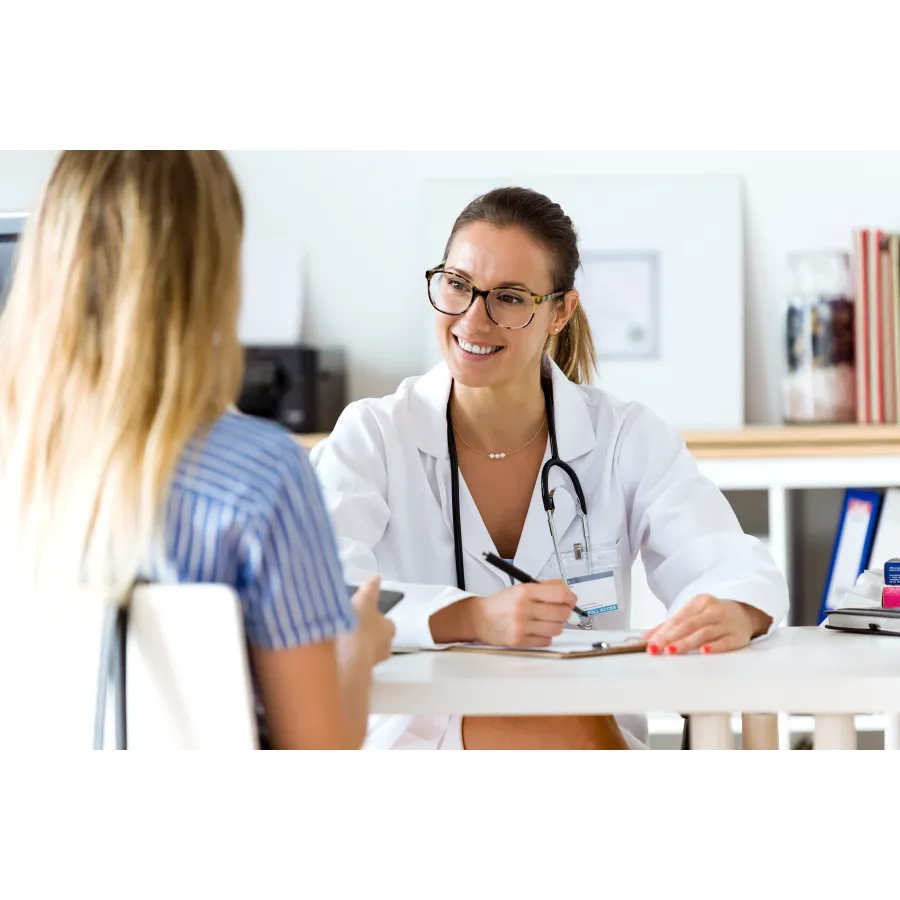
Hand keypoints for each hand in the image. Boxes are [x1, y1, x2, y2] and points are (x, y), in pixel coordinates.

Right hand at [342, 576, 394, 664]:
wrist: (348, 657)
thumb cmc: (359, 627)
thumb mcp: (363, 600)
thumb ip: (370, 588)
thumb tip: (376, 578)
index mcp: (389, 628)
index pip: (387, 623)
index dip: (376, 618)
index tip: (365, 615)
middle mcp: (384, 647)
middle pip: (377, 639)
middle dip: (366, 634)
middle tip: (351, 627)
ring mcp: (372, 661)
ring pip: (366, 652)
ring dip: (356, 648)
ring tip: (340, 640)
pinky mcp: (359, 672)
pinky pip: (354, 663)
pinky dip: (347, 658)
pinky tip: (335, 653)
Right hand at [470, 580, 576, 647]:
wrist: (480, 618)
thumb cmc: (502, 603)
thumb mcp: (521, 587)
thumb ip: (546, 587)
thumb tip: (570, 595)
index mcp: (525, 591)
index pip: (559, 593)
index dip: (570, 597)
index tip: (571, 600)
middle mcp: (523, 608)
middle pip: (562, 613)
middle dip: (565, 612)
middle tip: (559, 611)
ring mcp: (521, 626)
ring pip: (556, 628)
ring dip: (555, 625)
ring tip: (545, 621)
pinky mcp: (519, 641)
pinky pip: (546, 641)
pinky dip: (545, 636)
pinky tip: (536, 630)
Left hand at [642, 594, 771, 654]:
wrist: (745, 613)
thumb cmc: (713, 615)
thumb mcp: (692, 614)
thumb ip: (668, 626)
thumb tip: (646, 639)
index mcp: (699, 602)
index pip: (678, 619)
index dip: (662, 632)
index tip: (650, 644)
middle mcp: (713, 610)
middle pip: (688, 625)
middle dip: (670, 638)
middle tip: (657, 649)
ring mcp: (726, 623)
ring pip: (703, 633)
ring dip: (686, 643)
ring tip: (672, 651)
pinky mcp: (738, 636)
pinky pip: (725, 642)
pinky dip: (714, 647)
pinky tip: (703, 651)